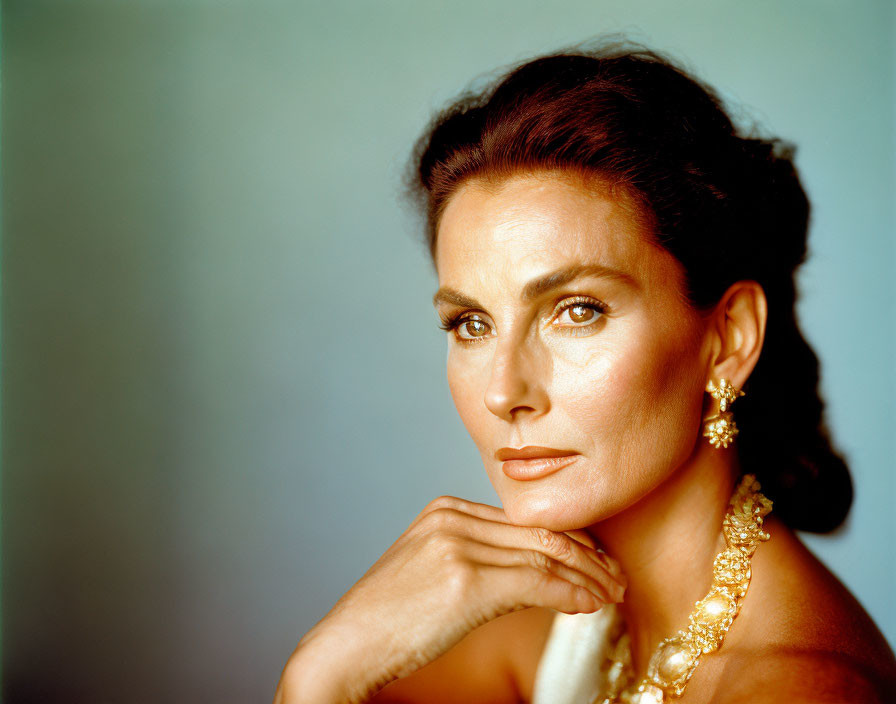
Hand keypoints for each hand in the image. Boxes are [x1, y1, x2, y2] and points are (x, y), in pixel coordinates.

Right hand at [277, 495, 625, 703]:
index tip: (596, 562)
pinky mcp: (465, 579)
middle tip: (616, 579)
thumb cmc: (388, 620)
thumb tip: (535, 575)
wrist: (346, 645)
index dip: (570, 541)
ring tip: (612, 595)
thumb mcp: (432, 572)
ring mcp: (457, 544)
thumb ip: (478, 558)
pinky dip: (570, 593)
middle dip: (587, 556)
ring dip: (587, 577)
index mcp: (446, 510)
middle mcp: (453, 517)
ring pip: (544, 556)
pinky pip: (535, 582)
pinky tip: (589, 605)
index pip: (526, 521)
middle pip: (540, 532)